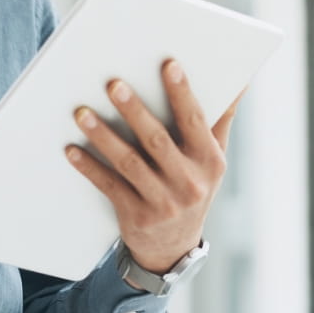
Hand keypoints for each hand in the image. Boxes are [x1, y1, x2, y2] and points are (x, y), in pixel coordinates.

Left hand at [64, 59, 241, 274]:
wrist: (173, 247)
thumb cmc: (192, 187)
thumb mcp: (213, 159)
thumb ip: (220, 119)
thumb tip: (241, 82)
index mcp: (210, 162)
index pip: (195, 122)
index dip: (182, 93)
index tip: (169, 65)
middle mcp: (189, 182)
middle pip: (158, 141)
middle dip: (135, 111)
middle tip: (114, 84)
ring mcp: (162, 202)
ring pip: (129, 163)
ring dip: (104, 136)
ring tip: (82, 113)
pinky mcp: (136, 216)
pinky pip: (109, 186)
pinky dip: (90, 167)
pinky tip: (72, 149)